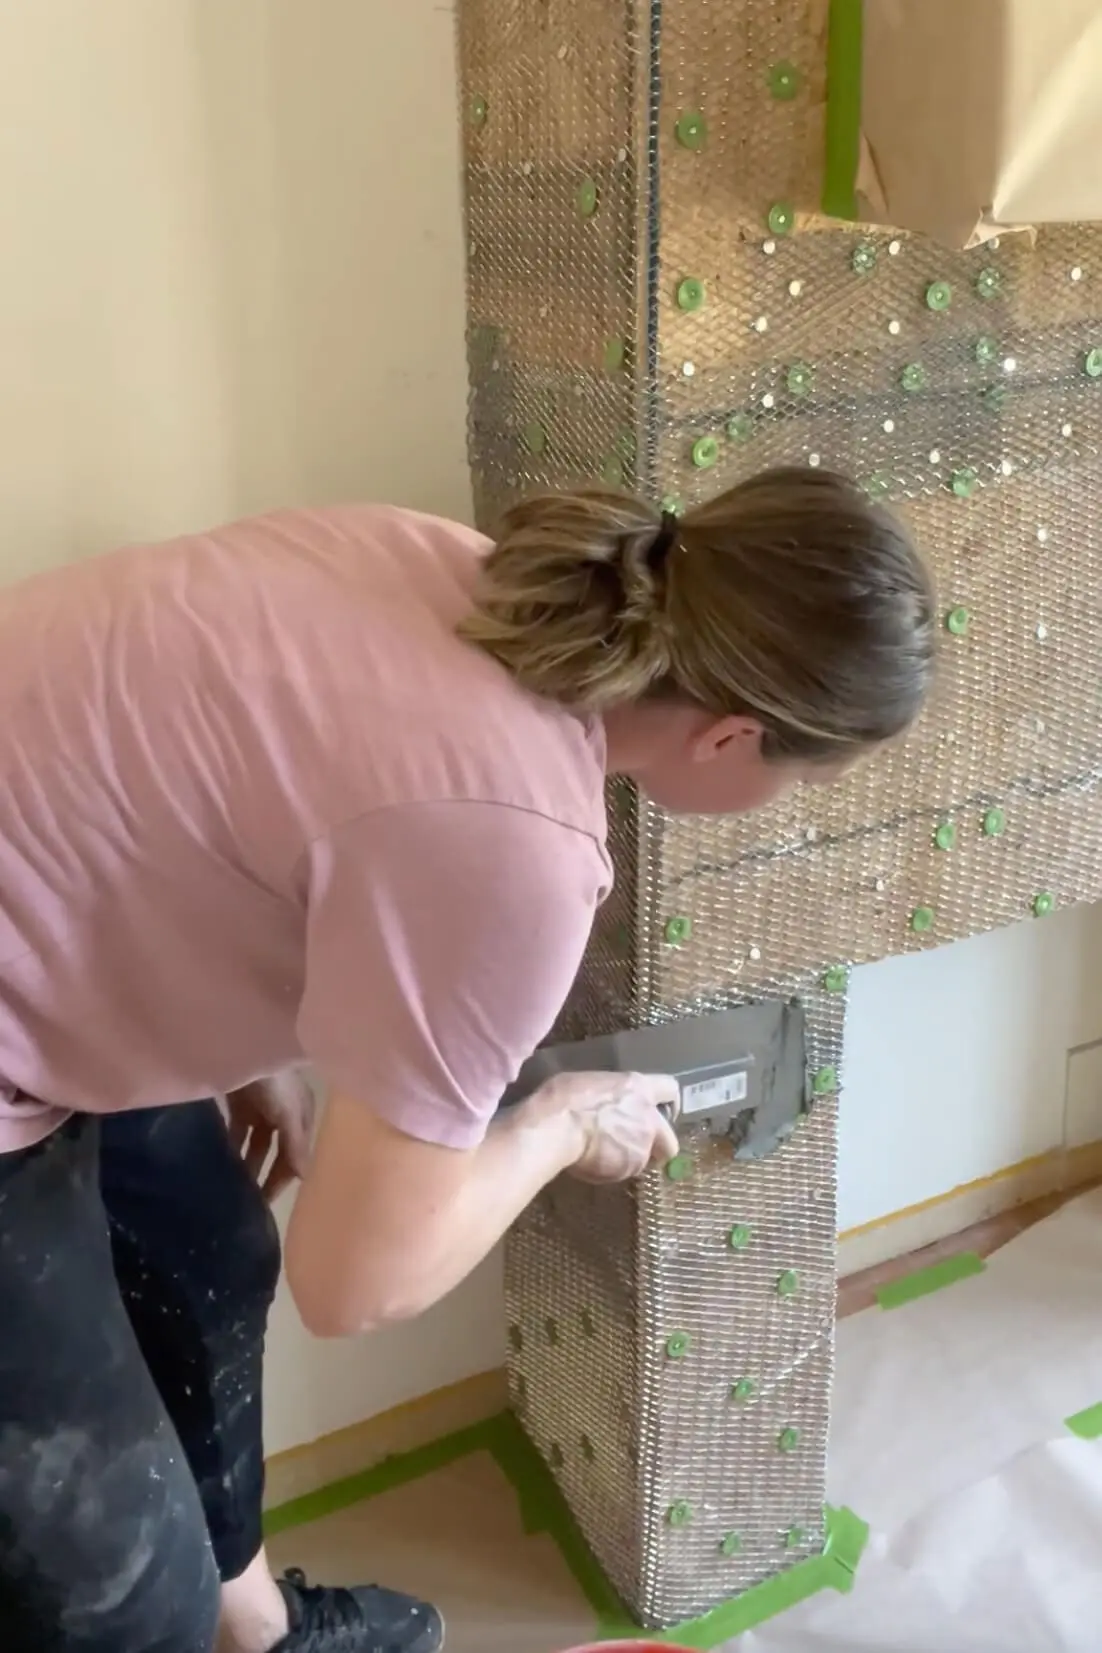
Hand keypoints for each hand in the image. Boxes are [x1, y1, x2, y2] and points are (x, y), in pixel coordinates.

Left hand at [226, 1071, 318, 1202]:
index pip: (294, 1156)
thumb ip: (295, 1145)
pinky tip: (218, 1160)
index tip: (264, 1205)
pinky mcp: (238, 1101)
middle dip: (263, 1174)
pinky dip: (231, 1144)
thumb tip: (307, 1178)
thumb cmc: (274, 1079)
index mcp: (301, 1116)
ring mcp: (260, 1107)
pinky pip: (236, 1130)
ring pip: (254, 1143)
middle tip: (245, 1201)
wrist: (243, 1042)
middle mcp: (283, 1113)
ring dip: (245, 1162)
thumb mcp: (288, 1113)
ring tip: (229, 1186)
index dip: (281, 1179)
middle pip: (274, 1151)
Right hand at [527, 1070, 679, 1183]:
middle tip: (637, 1147)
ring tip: (604, 1155)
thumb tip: (608, 1106)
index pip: (671, 1090)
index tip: (659, 1112)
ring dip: (630, 1158)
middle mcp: (649, 1118)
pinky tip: (593, 1162)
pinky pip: (625, 1170)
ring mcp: (642, 1146)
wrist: (558, 1127)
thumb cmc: (566, 1098)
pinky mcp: (630, 1167)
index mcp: (640, 1088)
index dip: (668, 1104)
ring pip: (645, 1158)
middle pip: (670, 1141)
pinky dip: (613, 1169)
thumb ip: (611, 1098)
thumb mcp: (592, 1084)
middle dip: (658, 1147)